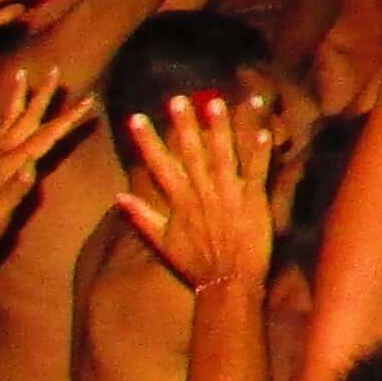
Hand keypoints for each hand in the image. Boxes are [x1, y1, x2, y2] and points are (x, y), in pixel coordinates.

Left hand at [0, 65, 99, 256]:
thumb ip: (14, 191)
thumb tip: (33, 166)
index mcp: (8, 166)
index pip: (44, 138)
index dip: (67, 119)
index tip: (87, 101)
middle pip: (25, 119)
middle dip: (42, 95)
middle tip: (53, 70)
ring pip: (6, 119)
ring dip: (16, 97)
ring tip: (20, 74)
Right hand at [113, 88, 272, 290]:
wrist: (227, 282)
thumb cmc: (195, 263)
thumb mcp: (161, 242)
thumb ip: (141, 216)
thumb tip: (117, 196)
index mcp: (179, 201)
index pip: (159, 165)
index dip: (147, 141)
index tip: (136, 118)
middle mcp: (202, 193)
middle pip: (191, 153)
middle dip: (184, 124)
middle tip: (178, 99)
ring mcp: (229, 195)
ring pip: (223, 155)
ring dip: (220, 129)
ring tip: (216, 102)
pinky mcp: (254, 200)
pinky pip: (257, 172)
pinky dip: (260, 153)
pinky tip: (264, 131)